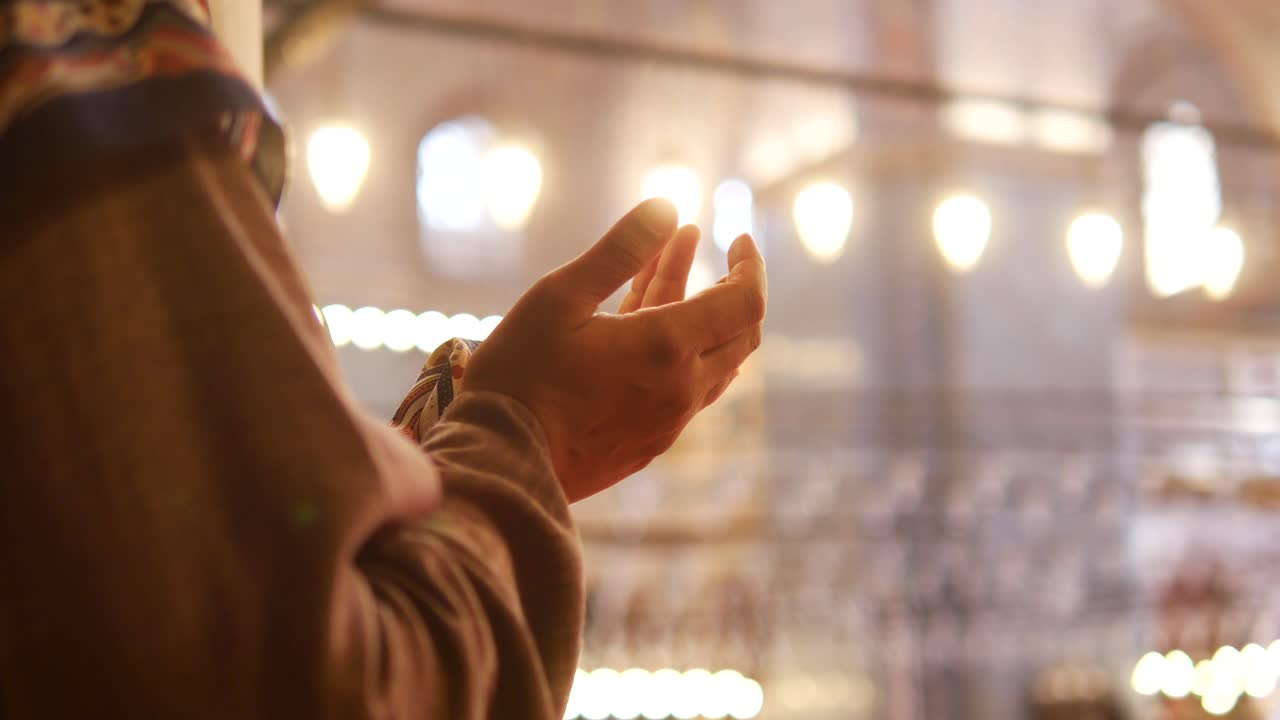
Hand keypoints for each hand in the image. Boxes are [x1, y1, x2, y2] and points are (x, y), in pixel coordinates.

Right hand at [464, 198, 766, 501]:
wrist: (502, 462)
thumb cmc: (521, 373)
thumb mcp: (561, 296)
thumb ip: (619, 250)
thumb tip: (668, 207)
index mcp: (667, 347)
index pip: (745, 301)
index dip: (750, 265)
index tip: (736, 238)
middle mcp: (682, 388)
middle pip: (742, 334)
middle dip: (733, 287)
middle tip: (712, 255)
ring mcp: (669, 421)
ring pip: (715, 363)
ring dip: (705, 318)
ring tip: (670, 276)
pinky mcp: (650, 443)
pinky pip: (688, 390)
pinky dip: (684, 351)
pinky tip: (656, 334)